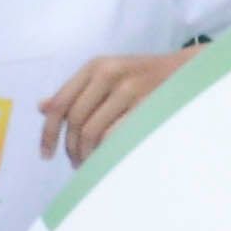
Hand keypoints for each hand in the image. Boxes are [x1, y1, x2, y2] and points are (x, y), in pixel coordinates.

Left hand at [40, 47, 182, 162]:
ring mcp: (129, 90)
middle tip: (75, 163)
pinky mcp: (146, 106)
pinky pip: (115, 137)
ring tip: (89, 164)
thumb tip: (43, 107)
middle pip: (75, 121)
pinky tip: (107, 159)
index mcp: (95, 66)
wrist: (187, 71)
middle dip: (71, 148)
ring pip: (93, 131)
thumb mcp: (108, 74)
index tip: (46, 154)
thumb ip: (77, 91)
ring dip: (87, 154)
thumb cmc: (143, 77)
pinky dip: (106, 152)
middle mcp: (109, 75)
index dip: (49, 132)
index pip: (60, 103)